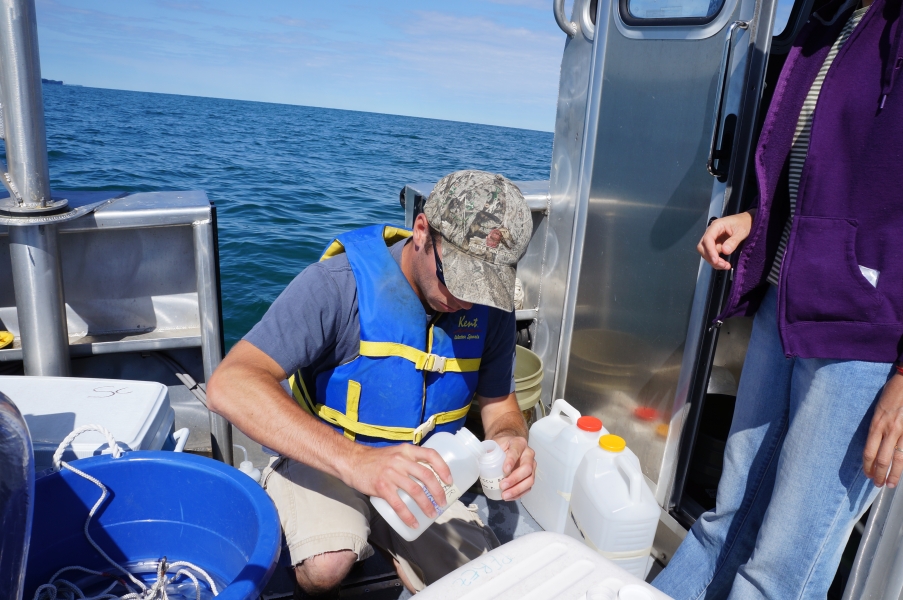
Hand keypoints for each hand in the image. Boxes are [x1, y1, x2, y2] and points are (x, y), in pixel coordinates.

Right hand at [346, 443, 451, 527]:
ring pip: (415, 491)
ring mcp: (391, 473)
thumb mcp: (395, 453)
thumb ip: (408, 460)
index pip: (431, 455)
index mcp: (406, 451)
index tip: (449, 480)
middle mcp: (401, 460)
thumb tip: (426, 476)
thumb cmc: (374, 460)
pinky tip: (414, 523)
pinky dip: (408, 516)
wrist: (352, 461)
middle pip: (427, 476)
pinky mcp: (382, 486)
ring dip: (426, 505)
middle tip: (442, 503)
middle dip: (438, 492)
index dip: (443, 468)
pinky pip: (399, 504)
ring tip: (432, 514)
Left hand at [493, 434, 535, 500]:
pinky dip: (518, 494)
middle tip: (502, 486)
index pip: (517, 451)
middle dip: (515, 479)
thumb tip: (478, 457)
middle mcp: (528, 454)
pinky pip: (528, 487)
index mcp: (519, 443)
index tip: (504, 470)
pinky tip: (509, 497)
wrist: (508, 446)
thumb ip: (488, 449)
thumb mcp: (495, 443)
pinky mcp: (530, 476)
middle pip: (527, 468)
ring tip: (505, 495)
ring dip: (517, 489)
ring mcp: (531, 466)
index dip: (511, 461)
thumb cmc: (501, 445)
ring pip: (530, 480)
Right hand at [697, 210, 755, 269]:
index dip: (710, 251)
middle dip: (710, 257)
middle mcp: (711, 232)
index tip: (716, 260)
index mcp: (716, 226)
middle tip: (722, 265)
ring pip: (706, 252)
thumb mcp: (742, 232)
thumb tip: (725, 251)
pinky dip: (717, 261)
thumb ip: (733, 241)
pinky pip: (712, 254)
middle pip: (702, 247)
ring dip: (713, 261)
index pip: (707, 239)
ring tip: (726, 266)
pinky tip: (725, 264)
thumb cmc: (745, 223)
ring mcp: (713, 239)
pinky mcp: (716, 245)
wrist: (748, 221)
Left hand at [863, 373, 902, 487]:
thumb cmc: (891, 394)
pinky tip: (902, 470)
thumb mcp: (878, 410)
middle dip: (879, 474)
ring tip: (890, 484)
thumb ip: (877, 427)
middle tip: (877, 484)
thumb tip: (875, 445)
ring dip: (894, 474)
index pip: (869, 452)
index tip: (867, 474)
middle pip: (882, 459)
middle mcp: (889, 430)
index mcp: (876, 424)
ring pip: (898, 459)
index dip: (867, 466)